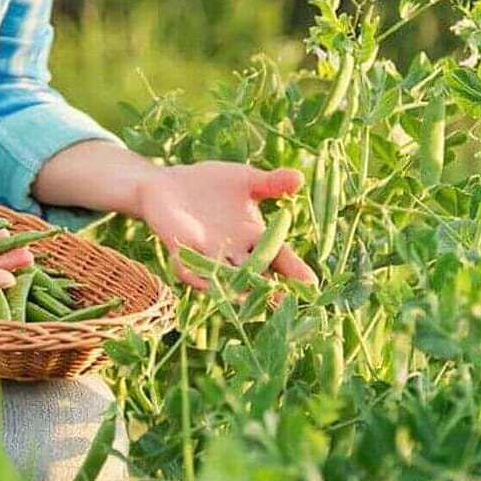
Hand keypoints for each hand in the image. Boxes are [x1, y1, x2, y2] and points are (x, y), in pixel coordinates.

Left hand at [135, 162, 317, 289]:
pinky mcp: (181, 251)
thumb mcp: (246, 180)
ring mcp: (207, 255)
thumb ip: (271, 183)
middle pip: (255, 275)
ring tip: (248, 298)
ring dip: (235, 288)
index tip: (312, 283)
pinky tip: (205, 282)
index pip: (279, 256)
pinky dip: (197, 275)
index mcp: (254, 237)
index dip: (295, 270)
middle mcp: (233, 253)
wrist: (168, 184)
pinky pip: (190, 269)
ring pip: (225, 278)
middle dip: (268, 289)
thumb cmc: (210, 184)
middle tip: (284, 302)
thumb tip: (299, 178)